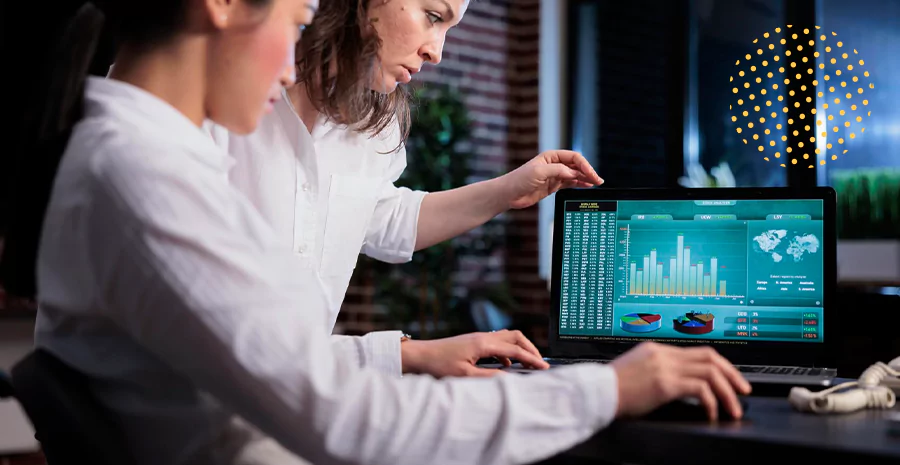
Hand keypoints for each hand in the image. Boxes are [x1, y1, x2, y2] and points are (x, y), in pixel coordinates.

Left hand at [401, 330, 550, 377]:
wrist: (419, 355)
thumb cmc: (438, 365)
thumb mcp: (465, 376)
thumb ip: (490, 378)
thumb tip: (510, 379)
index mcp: (483, 344)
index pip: (515, 350)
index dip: (532, 359)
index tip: (545, 368)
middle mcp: (482, 337)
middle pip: (515, 337)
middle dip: (530, 349)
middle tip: (539, 364)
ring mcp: (478, 338)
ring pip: (507, 338)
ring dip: (519, 349)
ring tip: (527, 365)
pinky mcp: (473, 342)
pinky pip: (497, 343)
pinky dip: (507, 352)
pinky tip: (505, 366)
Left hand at [499, 150, 602, 209]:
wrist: (509, 194)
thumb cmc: (519, 179)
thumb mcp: (539, 172)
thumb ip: (558, 171)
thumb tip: (574, 173)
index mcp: (551, 156)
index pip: (574, 157)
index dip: (584, 165)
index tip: (591, 175)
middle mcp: (554, 164)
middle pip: (577, 166)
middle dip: (588, 172)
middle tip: (598, 180)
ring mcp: (555, 175)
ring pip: (575, 175)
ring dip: (585, 178)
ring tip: (596, 184)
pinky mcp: (553, 186)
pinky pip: (570, 183)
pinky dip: (579, 184)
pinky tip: (587, 186)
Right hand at [611, 342, 751, 420]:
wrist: (595, 394)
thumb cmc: (610, 389)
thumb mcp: (636, 373)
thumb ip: (657, 372)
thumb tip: (680, 386)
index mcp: (657, 350)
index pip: (697, 352)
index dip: (719, 365)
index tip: (730, 378)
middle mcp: (663, 354)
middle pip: (710, 357)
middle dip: (732, 374)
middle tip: (743, 390)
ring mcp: (664, 367)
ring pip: (710, 372)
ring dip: (727, 392)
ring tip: (732, 408)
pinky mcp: (664, 384)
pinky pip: (700, 390)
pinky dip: (711, 402)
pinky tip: (711, 413)